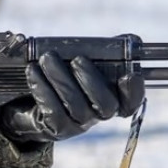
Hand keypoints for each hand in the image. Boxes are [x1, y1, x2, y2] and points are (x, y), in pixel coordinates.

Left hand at [0, 52, 144, 143]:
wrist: (33, 103)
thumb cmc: (67, 77)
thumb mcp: (87, 62)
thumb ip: (109, 51)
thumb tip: (132, 40)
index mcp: (113, 97)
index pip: (131, 102)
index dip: (134, 92)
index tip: (129, 75)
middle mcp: (99, 115)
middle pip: (105, 106)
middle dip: (92, 80)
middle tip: (78, 59)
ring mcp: (79, 124)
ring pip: (75, 105)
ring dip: (61, 79)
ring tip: (47, 58)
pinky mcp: (57, 128)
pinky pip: (52, 110)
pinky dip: (42, 88)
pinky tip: (33, 72)